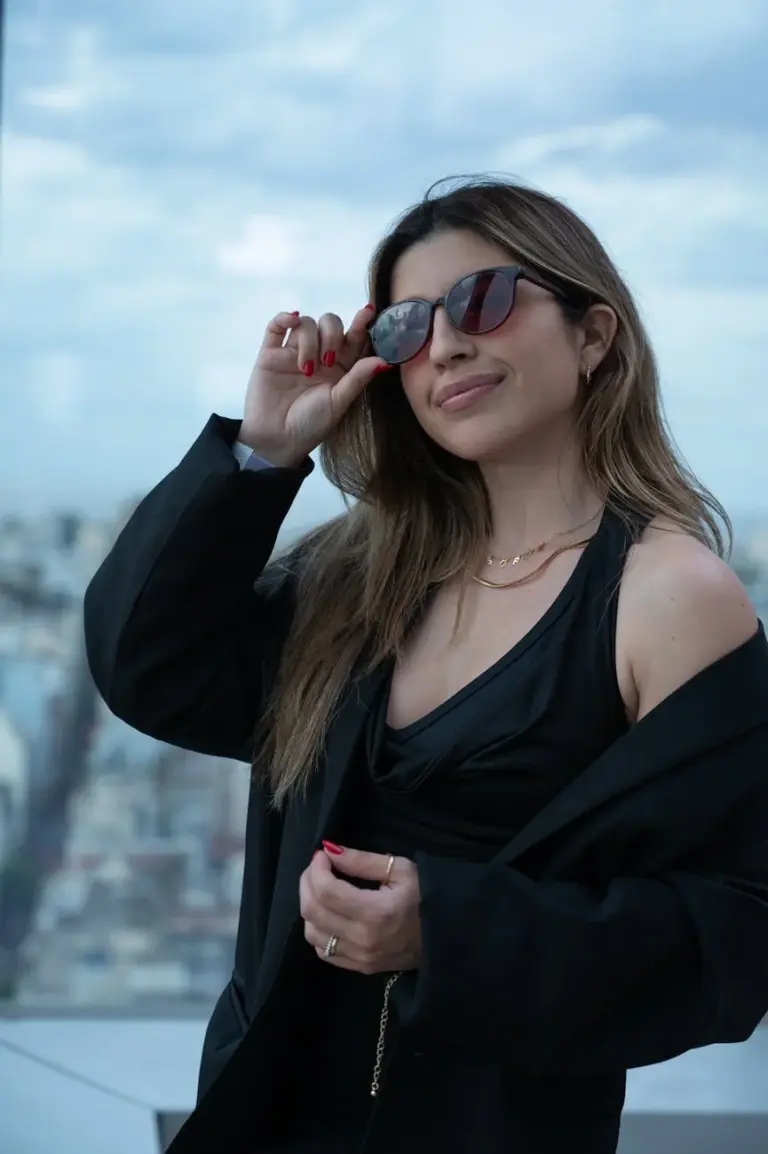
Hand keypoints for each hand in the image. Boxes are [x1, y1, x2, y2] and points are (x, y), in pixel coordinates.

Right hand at [239, 306, 391, 467]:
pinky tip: (292, 319)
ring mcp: (294, 353)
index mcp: (340, 367)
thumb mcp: (339, 403)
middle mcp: (319, 356)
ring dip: (310, 341)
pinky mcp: (270, 354)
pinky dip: (284, 318)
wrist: (277, 441)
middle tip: (329, 361)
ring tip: (306, 369)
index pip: (353, 338)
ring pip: (306, 324)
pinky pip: (276, 327)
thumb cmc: (311, 425)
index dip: (361, 324)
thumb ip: (358, 379)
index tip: (369, 311)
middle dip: (332, 335)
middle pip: (330, 323)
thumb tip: (384, 361)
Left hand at [299, 844, 421, 973]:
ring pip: (312, 933)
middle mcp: (363, 939)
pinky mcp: (359, 968)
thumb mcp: (401, 870)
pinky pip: (323, 951)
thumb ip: (363, 861)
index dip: (317, 869)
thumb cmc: (426, 898)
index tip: (322, 855)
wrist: (444, 938)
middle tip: (317, 867)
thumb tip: (330, 851)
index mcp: (376, 913)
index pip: (327, 891)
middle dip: (308, 882)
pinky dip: (318, 930)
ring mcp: (359, 957)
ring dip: (310, 906)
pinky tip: (329, 914)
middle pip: (313, 911)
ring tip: (322, 889)